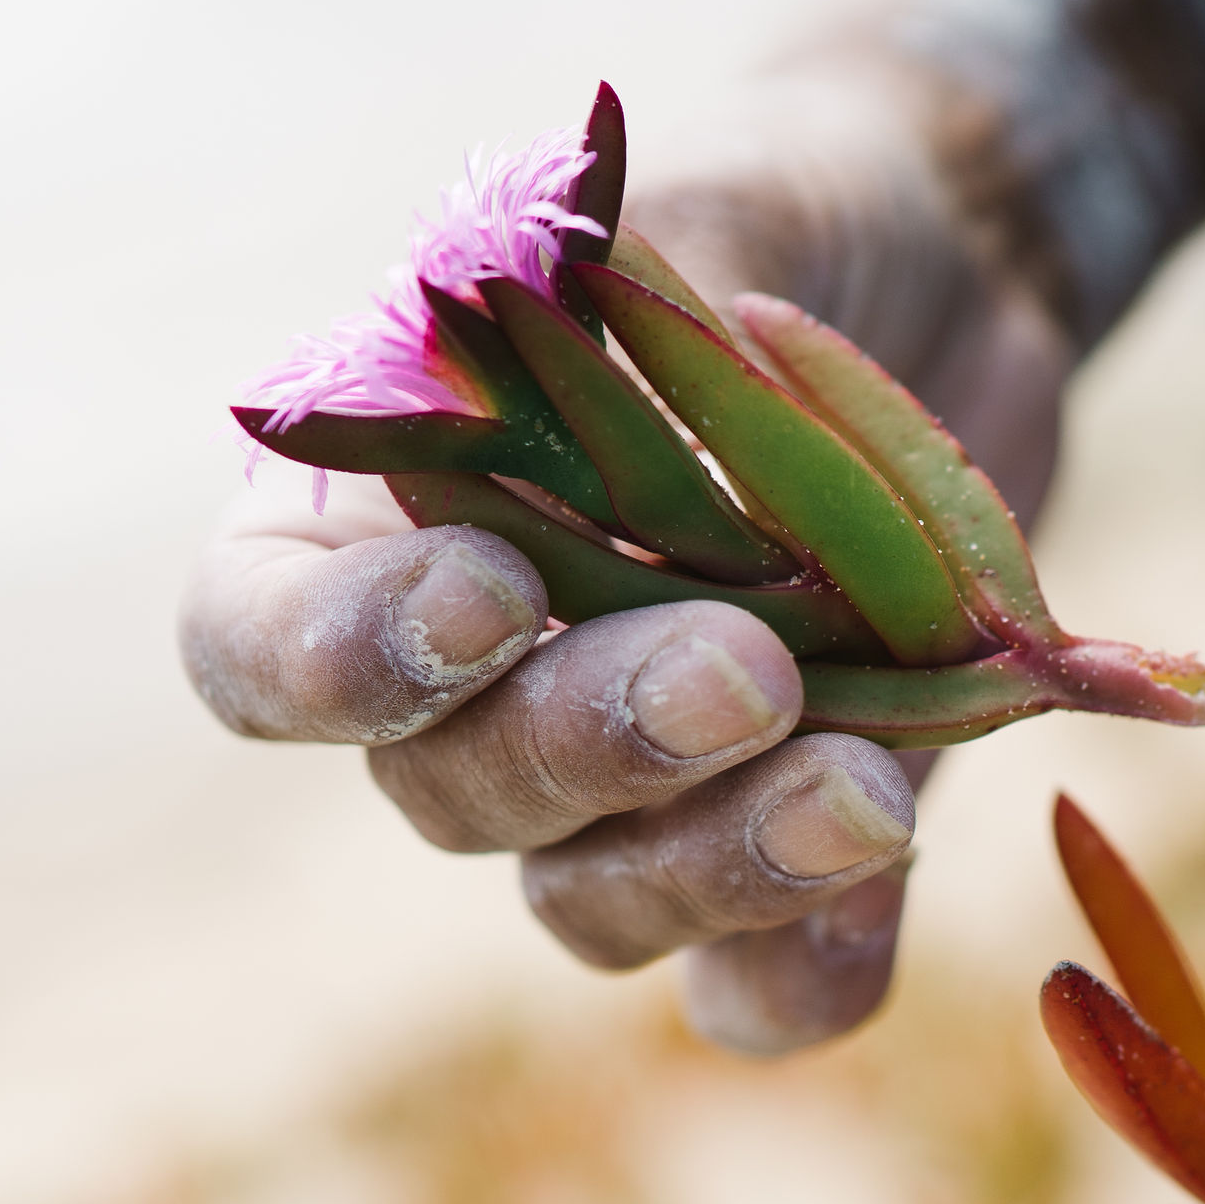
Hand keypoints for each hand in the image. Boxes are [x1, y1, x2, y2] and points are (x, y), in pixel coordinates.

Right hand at [179, 140, 1071, 1052]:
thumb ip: (604, 308)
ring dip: (720, 865)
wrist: (950, 281)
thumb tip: (556, 372)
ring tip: (870, 784)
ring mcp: (627, 791)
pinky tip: (888, 871)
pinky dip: (812, 961)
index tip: (486, 595)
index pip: (254, 651)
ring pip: (596, 905)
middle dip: (591, 743)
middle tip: (745, 668)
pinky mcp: (785, 848)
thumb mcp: (688, 218)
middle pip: (451, 793)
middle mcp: (471, 691)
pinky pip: (762, 985)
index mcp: (368, 526)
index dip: (341, 662)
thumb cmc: (772, 225)